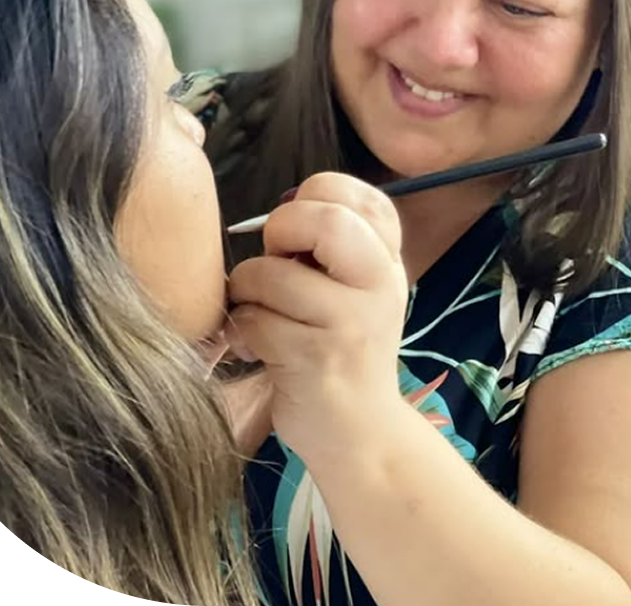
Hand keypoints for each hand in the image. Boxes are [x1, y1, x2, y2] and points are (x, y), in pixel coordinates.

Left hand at [225, 172, 409, 462]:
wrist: (361, 435)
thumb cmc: (345, 351)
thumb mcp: (359, 291)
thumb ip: (335, 245)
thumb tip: (283, 207)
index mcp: (388, 261)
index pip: (364, 196)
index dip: (318, 195)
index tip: (301, 228)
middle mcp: (380, 285)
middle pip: (326, 220)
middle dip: (281, 231)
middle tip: (276, 260)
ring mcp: (351, 323)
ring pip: (271, 274)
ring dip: (247, 292)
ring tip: (260, 312)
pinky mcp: (315, 360)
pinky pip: (253, 320)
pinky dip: (242, 331)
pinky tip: (257, 348)